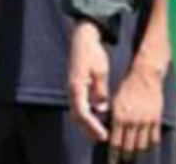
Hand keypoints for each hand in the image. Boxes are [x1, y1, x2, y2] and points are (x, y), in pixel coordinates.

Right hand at [68, 20, 110, 142]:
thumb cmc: (92, 52)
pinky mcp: (77, 87)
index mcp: (76, 87)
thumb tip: (101, 108)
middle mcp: (72, 90)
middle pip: (78, 117)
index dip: (92, 126)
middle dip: (89, 129)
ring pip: (78, 112)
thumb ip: (100, 90)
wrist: (84, 39)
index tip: (103, 134)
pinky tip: (98, 117)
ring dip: (88, 123)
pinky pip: (80, 105)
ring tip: (101, 132)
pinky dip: (88, 115)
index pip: (82, 113)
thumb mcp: (100, 70)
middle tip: (103, 137)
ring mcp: (73, 89)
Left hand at [109, 61, 164, 159]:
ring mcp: (145, 121)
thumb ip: (113, 118)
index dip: (114, 155)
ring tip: (135, 155)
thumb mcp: (115, 101)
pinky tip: (147, 146)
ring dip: (138, 152)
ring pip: (142, 146)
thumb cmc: (127, 86)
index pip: (116, 143)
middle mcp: (132, 121)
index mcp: (119, 116)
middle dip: (125, 156)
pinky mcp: (156, 118)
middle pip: (129, 148)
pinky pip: (154, 138)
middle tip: (124, 159)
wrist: (144, 75)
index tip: (113, 160)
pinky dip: (150, 145)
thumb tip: (111, 134)